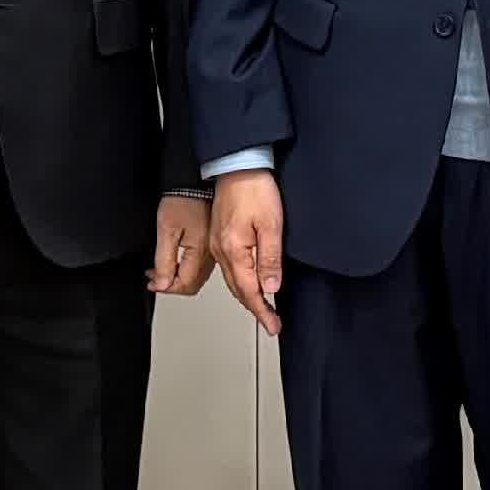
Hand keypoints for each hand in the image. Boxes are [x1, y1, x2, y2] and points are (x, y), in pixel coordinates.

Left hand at [148, 194, 214, 298]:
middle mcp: (211, 254)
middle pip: (192, 285)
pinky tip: (173, 262)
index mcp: (201, 252)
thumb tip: (163, 283)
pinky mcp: (210, 243)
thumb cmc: (182, 199)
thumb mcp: (166, 230)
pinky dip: (184, 268)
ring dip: (177, 277)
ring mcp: (212, 250)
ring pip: (196, 277)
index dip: (165, 287)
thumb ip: (164, 260)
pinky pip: (199, 266)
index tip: (151, 283)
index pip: (185, 284)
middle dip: (171, 285)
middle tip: (154, 279)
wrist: (193, 182)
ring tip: (159, 270)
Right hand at [213, 171, 287, 334]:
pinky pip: (228, 267)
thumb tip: (271, 287)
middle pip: (237, 289)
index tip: (273, 326)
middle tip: (271, 321)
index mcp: (234, 249)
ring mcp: (217, 243)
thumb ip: (270, 258)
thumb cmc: (254, 188)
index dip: (262, 311)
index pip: (249, 291)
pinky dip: (240, 281)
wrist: (237, 164)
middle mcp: (221, 249)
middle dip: (255, 308)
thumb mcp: (271, 224)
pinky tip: (249, 281)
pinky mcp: (219, 236)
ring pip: (231, 280)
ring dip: (247, 296)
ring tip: (262, 307)